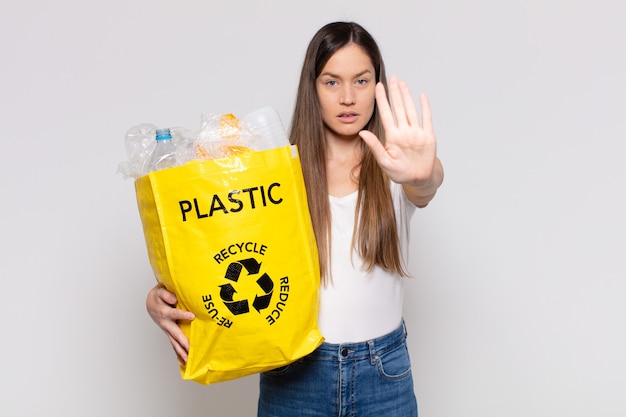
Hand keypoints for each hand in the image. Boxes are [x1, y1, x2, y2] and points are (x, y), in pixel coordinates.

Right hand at [146, 285, 194, 364]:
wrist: (151, 303)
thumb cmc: (158, 297)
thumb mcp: (160, 292)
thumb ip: (166, 295)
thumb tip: (174, 299)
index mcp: (164, 312)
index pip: (174, 314)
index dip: (182, 315)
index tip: (192, 316)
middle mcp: (165, 323)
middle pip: (175, 334)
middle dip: (182, 342)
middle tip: (190, 349)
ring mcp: (167, 330)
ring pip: (174, 342)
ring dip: (181, 352)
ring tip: (187, 361)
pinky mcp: (169, 333)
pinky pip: (174, 344)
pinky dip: (178, 353)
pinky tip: (184, 362)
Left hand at [359, 76, 439, 192]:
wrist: (417, 179)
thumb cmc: (399, 172)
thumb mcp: (384, 161)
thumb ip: (374, 146)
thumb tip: (362, 132)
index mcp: (392, 136)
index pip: (386, 114)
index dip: (382, 100)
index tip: (377, 87)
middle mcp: (404, 131)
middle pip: (398, 108)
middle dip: (395, 93)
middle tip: (392, 78)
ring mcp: (416, 132)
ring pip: (410, 110)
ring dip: (407, 96)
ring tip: (402, 83)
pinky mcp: (428, 136)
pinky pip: (426, 119)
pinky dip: (425, 107)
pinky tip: (422, 96)